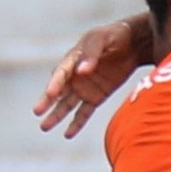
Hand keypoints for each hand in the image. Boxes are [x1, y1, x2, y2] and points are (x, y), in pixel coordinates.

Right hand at [34, 14, 149, 138]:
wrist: (132, 44)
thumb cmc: (114, 37)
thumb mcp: (102, 39)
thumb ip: (92, 54)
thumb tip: (82, 71)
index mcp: (73, 59)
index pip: (61, 73)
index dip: (56, 83)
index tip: (50, 93)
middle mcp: (74, 75)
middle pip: (58, 91)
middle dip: (48, 101)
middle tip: (37, 111)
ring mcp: (84, 88)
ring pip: (67, 104)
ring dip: (56, 115)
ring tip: (44, 127)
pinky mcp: (95, 97)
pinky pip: (84, 113)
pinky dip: (77, 123)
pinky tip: (67, 134)